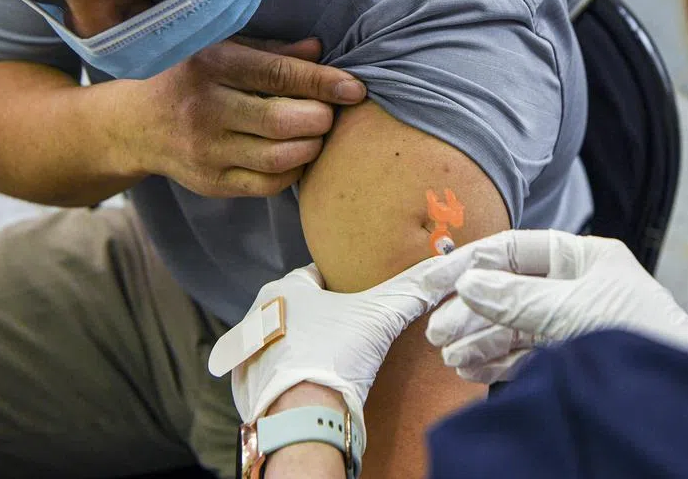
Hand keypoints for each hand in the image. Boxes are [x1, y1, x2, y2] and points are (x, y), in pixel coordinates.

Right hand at [116, 38, 365, 197]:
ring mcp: (205, 150)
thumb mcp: (223, 50)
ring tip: (316, 134)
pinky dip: (293, 172)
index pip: (279, 75)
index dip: (324, 82)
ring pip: (278, 158)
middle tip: (330, 113)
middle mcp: (205, 108)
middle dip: (320, 118)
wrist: (135, 124)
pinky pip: (267, 185)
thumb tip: (320, 49)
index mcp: (211, 65)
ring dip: (311, 147)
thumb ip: (273, 53)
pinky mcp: (209, 183)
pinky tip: (297, 156)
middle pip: (282, 121)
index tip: (355, 88)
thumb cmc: (191, 77)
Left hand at [225, 252, 469, 458]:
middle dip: (325, 317)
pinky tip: (313, 380)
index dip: (345, 285)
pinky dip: (292, 373)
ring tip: (335, 358)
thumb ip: (411, 290)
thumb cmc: (336, 356)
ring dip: (307, 345)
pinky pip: (275, 370)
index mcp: (283, 289)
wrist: (304, 416)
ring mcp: (248, 351)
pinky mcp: (246, 383)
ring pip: (287, 338)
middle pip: (302, 308)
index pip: (319, 275)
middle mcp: (257, 314)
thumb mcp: (380, 315)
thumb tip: (442, 272)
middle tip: (353, 331)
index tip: (362, 298)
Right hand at [424, 231, 687, 383]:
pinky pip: (523, 355)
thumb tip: (468, 283)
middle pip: (507, 291)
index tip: (434, 282)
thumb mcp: (571, 308)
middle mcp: (575, 287)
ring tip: (451, 355)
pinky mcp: (570, 359)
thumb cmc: (642, 336)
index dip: (470, 264)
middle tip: (437, 330)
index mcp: (583, 258)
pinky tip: (471, 368)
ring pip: (511, 326)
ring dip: (478, 339)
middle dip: (471, 310)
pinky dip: (495, 362)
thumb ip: (516, 297)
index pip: (512, 251)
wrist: (676, 396)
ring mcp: (571, 324)